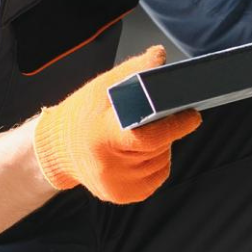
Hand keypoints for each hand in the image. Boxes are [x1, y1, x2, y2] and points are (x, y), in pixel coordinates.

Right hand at [32, 45, 201, 203]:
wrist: (58, 148)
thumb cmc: (82, 114)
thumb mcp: (103, 86)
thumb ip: (134, 70)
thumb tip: (159, 56)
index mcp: (103, 136)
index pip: (149, 137)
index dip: (175, 126)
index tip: (193, 115)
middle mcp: (109, 166)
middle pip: (158, 148)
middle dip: (168, 130)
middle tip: (167, 116)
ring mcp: (116, 185)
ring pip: (160, 162)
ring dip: (162, 146)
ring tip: (145, 132)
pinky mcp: (122, 196)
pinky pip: (156, 176)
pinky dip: (156, 162)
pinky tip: (142, 151)